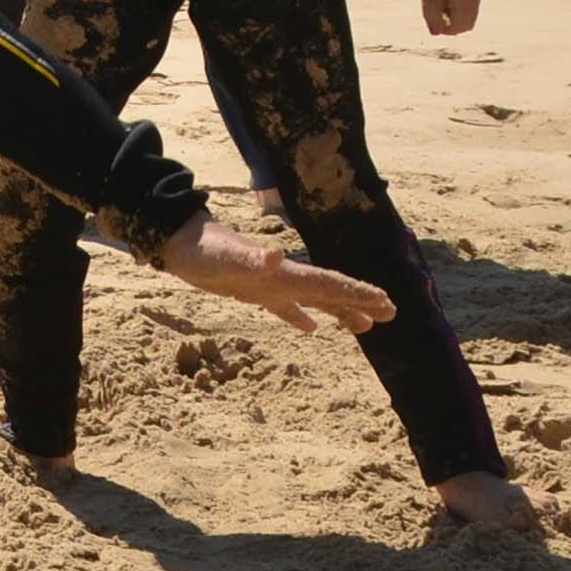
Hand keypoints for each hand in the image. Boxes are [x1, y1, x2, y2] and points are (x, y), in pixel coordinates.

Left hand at [152, 214, 393, 333]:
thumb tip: (275, 254)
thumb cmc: (202, 250)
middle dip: (360, 301)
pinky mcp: (254, 292)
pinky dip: (301, 317)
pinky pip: (285, 308)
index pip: (329, 283)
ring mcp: (270, 284)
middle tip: (392, 313)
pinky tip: (312, 328)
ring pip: (314, 301)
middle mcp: (283, 276)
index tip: (386, 302)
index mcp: (284, 272)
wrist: (178, 242)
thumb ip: (251, 257)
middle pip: (330, 291)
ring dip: (340, 312)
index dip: (357, 293)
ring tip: (366, 327)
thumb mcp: (225, 257)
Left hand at [414, 0, 481, 36]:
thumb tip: (436, 33)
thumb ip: (431, 14)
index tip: (431, 16)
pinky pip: (469, 4)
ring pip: (469, 14)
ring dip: (454, 13)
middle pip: (467, 24)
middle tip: (434, 7)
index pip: (460, 27)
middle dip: (451, 23)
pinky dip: (458, 5)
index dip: (445, 29)